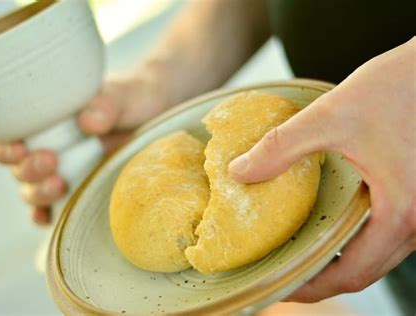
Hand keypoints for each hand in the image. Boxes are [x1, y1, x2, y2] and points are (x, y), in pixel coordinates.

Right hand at [0, 70, 170, 224]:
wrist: (155, 113)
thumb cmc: (131, 99)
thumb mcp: (121, 97)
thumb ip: (105, 105)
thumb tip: (88, 122)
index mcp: (45, 123)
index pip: (9, 138)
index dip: (4, 148)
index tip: (19, 147)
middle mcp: (48, 150)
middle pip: (19, 170)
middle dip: (27, 170)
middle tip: (50, 161)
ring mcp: (63, 174)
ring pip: (33, 192)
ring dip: (38, 194)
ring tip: (60, 185)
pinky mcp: (81, 191)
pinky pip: (55, 211)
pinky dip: (48, 217)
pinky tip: (53, 217)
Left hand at [229, 37, 415, 301]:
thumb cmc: (399, 88)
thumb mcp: (332, 115)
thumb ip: (282, 147)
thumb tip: (240, 171)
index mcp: (402, 211)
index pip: (354, 273)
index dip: (314, 286)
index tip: (283, 286)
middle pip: (367, 270)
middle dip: (325, 276)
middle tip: (287, 269)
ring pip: (379, 253)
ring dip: (342, 257)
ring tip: (304, 248)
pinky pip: (388, 231)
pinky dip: (358, 236)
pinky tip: (333, 219)